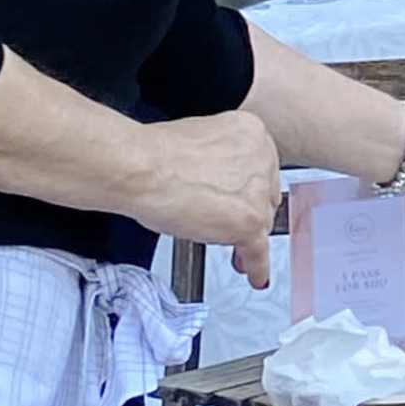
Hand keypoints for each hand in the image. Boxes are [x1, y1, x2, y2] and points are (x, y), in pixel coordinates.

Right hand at [130, 106, 280, 265]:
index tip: (244, 200)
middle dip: (248, 213)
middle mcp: (261, 159)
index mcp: (251, 132)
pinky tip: (254, 273)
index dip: (249, 191)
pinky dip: (257, 265)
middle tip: (234, 225)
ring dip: (246, 238)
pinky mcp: (249, 221)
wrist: (140, 169)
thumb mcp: (201, 145)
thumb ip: (220, 162)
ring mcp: (257, 192)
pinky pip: (258, 250)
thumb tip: (220, 184)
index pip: (261, 169)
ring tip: (234, 250)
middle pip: (264, 197)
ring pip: (260, 223)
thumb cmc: (153, 157)